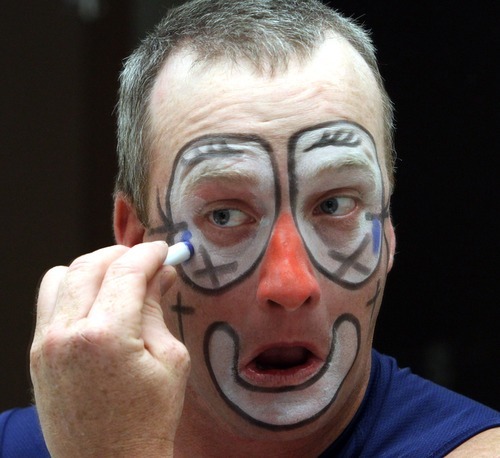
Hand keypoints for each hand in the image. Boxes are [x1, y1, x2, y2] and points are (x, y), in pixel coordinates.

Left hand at [30, 242, 189, 456]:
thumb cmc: (148, 420)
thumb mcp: (169, 360)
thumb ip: (156, 308)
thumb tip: (160, 274)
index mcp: (106, 336)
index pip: (127, 270)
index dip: (150, 254)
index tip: (164, 251)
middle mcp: (66, 334)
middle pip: (90, 264)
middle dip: (122, 254)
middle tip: (146, 262)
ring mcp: (44, 344)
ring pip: (62, 275)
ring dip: (93, 269)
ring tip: (118, 282)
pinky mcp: (37, 354)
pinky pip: (50, 302)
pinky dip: (74, 290)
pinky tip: (98, 305)